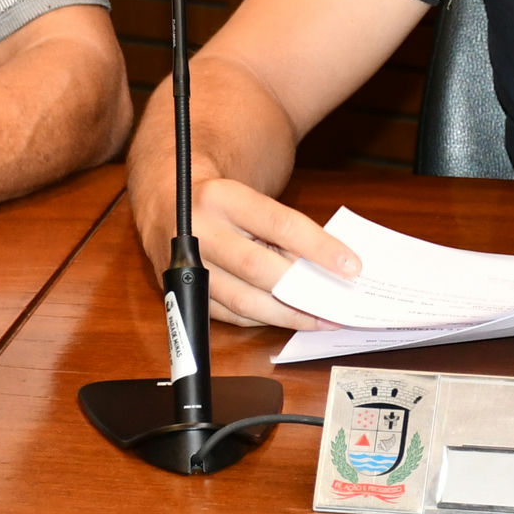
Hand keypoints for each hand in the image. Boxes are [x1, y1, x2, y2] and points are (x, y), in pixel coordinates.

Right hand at [128, 168, 360, 329]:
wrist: (163, 197)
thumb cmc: (218, 195)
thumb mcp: (246, 195)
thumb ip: (281, 225)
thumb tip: (328, 263)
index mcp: (219, 197)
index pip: (280, 224)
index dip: (319, 247)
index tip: (351, 265)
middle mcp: (198, 231)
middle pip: (259, 269)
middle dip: (304, 291)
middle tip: (339, 304)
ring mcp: (186, 267)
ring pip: (244, 301)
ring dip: (288, 314)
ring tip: (322, 319)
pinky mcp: (182, 292)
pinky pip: (230, 314)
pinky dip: (262, 318)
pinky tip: (289, 317)